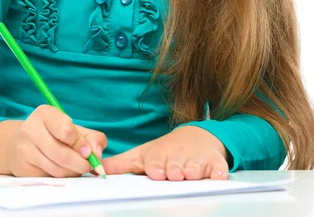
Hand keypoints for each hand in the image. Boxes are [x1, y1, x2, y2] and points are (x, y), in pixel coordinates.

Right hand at [6, 105, 106, 176]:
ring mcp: (24, 149)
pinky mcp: (23, 168)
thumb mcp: (75, 129)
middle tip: (88, 166)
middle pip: (61, 153)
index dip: (81, 144)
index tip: (88, 151)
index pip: (66, 130)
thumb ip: (92, 138)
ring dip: (72, 172)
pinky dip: (61, 178)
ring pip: (56, 168)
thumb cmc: (55, 134)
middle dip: (80, 164)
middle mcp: (31, 128)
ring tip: (77, 168)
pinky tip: (63, 171)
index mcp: (45, 113)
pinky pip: (49, 178)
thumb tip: (97, 153)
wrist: (24, 143)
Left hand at [102, 125, 229, 180]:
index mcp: (160, 156)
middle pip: (176, 168)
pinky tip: (217, 175)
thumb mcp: (142, 155)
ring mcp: (197, 161)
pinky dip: (218, 172)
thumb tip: (95, 168)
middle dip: (175, 171)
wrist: (196, 137)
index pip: (157, 163)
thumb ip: (120, 163)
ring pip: (195, 169)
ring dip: (194, 172)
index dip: (157, 167)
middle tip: (175, 173)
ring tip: (191, 174)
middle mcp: (178, 158)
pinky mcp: (215, 164)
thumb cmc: (165, 151)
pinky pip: (218, 169)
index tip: (157, 172)